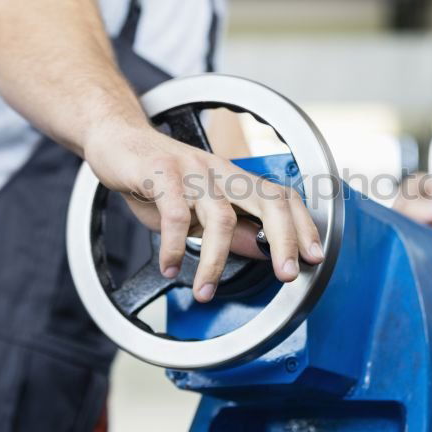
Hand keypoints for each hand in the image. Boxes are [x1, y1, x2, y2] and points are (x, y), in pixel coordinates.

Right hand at [82, 117, 324, 301]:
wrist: (117, 140)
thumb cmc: (159, 178)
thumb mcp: (197, 209)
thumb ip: (230, 228)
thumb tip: (261, 250)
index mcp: (235, 178)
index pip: (281, 197)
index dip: (303, 225)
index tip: (315, 256)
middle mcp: (221, 170)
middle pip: (268, 201)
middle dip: (284, 240)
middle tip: (287, 275)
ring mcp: (193, 169)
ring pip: (220, 217)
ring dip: (214, 262)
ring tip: (204, 291)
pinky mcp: (161, 171)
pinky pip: (176, 214)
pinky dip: (175, 247)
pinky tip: (171, 267)